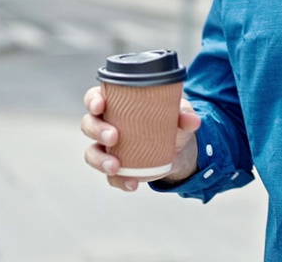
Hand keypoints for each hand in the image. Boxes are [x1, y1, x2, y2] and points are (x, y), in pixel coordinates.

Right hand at [81, 85, 201, 191]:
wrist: (178, 149)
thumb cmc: (171, 122)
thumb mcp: (180, 114)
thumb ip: (185, 114)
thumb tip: (192, 120)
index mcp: (116, 104)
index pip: (95, 98)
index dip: (93, 100)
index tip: (100, 105)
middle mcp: (106, 125)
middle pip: (89, 125)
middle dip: (97, 130)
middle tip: (114, 136)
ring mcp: (108, 148)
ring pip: (92, 153)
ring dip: (100, 160)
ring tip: (115, 166)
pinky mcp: (116, 168)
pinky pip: (110, 177)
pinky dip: (119, 181)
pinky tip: (132, 184)